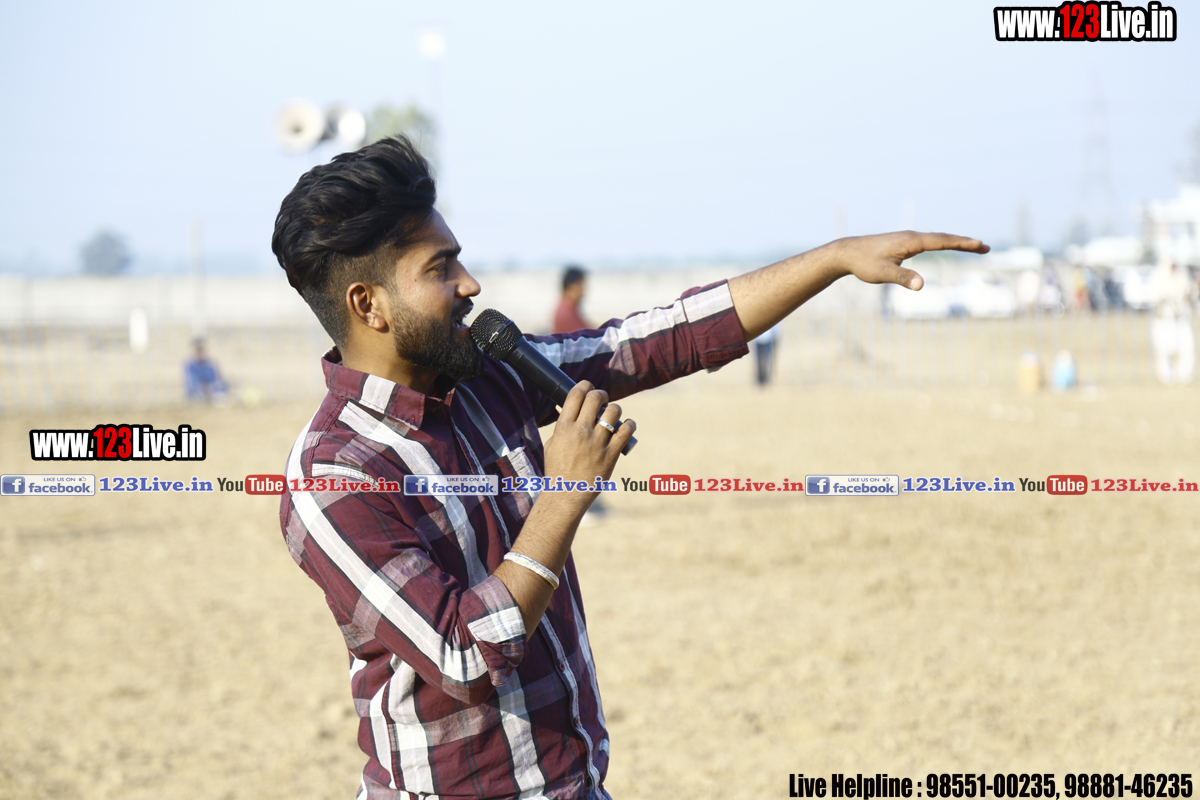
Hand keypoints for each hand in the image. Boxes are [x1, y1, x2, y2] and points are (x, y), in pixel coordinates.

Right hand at [542, 381, 635, 508]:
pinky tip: (627, 426)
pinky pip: (626, 431)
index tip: (588, 387)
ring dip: (615, 410)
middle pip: (596, 397)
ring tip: (613, 416)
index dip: (585, 385)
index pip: (577, 393)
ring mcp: (597, 443)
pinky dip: (629, 425)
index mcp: (564, 427)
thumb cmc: (557, 470)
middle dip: (601, 395)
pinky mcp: (611, 454)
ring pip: (614, 411)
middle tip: (602, 401)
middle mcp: (581, 431)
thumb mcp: (552, 444)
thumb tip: (564, 407)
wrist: (565, 495)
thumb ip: (561, 425)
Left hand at [828, 231, 989, 290]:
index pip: (941, 241)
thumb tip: (921, 285)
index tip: (979, 244)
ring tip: (975, 247)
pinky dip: (943, 243)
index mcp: (910, 241)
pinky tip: (948, 246)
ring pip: (937, 239)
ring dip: (956, 242)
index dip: (961, 243)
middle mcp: (912, 236)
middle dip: (965, 242)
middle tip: (986, 247)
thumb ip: (902, 278)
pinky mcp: (904, 243)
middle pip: (944, 238)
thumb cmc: (864, 263)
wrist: (847, 253)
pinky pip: (929, 242)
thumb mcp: (882, 273)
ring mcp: (908, 239)